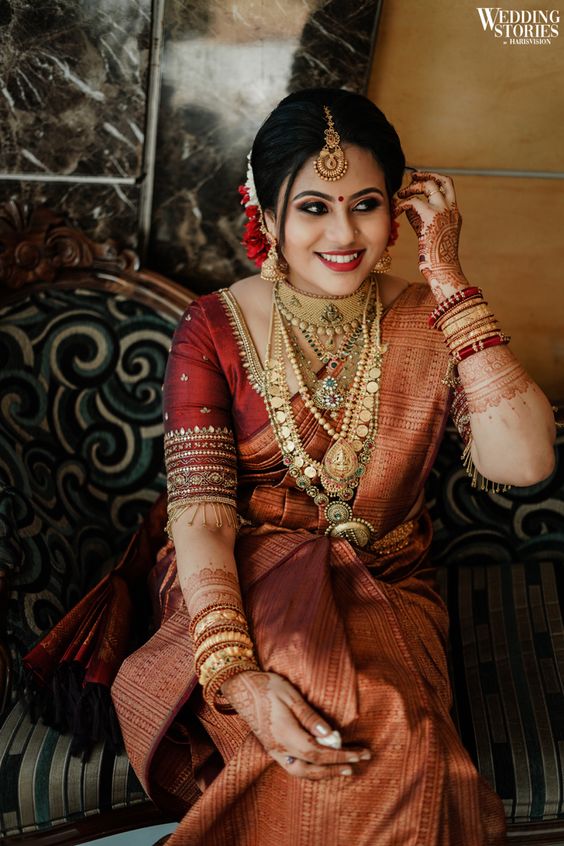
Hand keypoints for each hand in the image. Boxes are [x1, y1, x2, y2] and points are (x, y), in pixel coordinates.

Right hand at [221, 670, 370, 778]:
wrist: (239, 685)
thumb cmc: (267, 686)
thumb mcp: (290, 696)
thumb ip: (310, 717)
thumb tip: (330, 735)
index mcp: (286, 735)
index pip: (319, 754)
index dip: (341, 756)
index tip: (360, 755)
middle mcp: (279, 748)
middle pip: (311, 769)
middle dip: (335, 769)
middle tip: (356, 764)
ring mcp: (273, 750)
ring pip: (301, 772)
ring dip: (323, 773)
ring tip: (342, 768)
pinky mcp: (271, 747)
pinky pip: (294, 766)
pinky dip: (311, 769)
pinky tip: (320, 764)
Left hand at [395, 171, 466, 296]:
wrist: (444, 273)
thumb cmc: (435, 261)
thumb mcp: (428, 234)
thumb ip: (420, 218)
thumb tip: (405, 206)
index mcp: (454, 215)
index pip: (447, 189)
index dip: (433, 181)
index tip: (418, 182)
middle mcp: (452, 210)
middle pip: (445, 181)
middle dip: (427, 175)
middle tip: (412, 176)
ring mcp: (445, 212)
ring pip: (430, 185)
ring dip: (412, 187)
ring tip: (399, 195)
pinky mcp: (432, 217)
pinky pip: (413, 201)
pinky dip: (401, 204)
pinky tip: (395, 211)